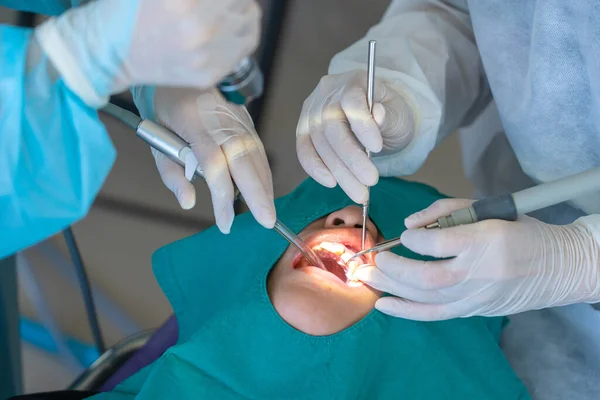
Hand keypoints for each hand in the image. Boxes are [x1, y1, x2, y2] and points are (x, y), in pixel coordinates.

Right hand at [35, 0, 260, 102]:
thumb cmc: (131, 14)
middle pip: (244, 0)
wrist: (115, 56)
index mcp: (185, 0)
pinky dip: (241, 34)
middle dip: (234, 0)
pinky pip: (245, 47)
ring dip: (242, 12)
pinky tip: (228, 30)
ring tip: (227, 12)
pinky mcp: (212, 73)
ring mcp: (209, 53)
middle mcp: (202, 25)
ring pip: (250, 21)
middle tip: (220, 3)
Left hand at [148, 87, 274, 233]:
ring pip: (255, 154)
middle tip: (266, 221)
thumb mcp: (156, 143)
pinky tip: (265, 189)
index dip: (222, 196)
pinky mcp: (245, 119)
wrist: (178, 76)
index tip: (225, 222)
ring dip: (264, 185)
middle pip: (243, 159)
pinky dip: (263, 171)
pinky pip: (258, 148)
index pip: (214, 165)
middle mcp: (219, 119)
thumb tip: (189, 202)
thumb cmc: (163, 110)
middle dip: (257, 193)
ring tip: (267, 212)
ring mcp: (236, 117)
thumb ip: (172, 174)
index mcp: (193, 122)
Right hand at [296, 70, 415, 202]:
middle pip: (332, 126)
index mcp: (354, 80)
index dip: (362, 124)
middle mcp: (327, 92)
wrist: (376, 120)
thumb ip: (388, 116)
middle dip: (351, 158)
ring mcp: (311, 111)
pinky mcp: (303, 130)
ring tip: (359, 192)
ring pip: (319, 143)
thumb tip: (377, 114)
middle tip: (370, 181)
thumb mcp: (398, 113)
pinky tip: (332, 183)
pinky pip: (304, 150)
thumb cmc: (388, 115)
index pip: (352, 100)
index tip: (377, 147)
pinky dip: (316, 169)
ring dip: (339, 171)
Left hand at [354, 199, 599, 320]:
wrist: (557, 267)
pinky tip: (383, 305)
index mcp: (487, 239)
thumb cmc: (520, 230)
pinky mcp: (474, 309)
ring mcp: (477, 295)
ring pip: (427, 297)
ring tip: (366, 278)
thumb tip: (409, 224)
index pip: (439, 242)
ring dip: (391, 288)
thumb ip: (446, 210)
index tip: (405, 235)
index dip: (414, 238)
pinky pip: (436, 314)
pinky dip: (407, 311)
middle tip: (371, 260)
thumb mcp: (489, 208)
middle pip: (427, 276)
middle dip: (392, 268)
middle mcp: (481, 271)